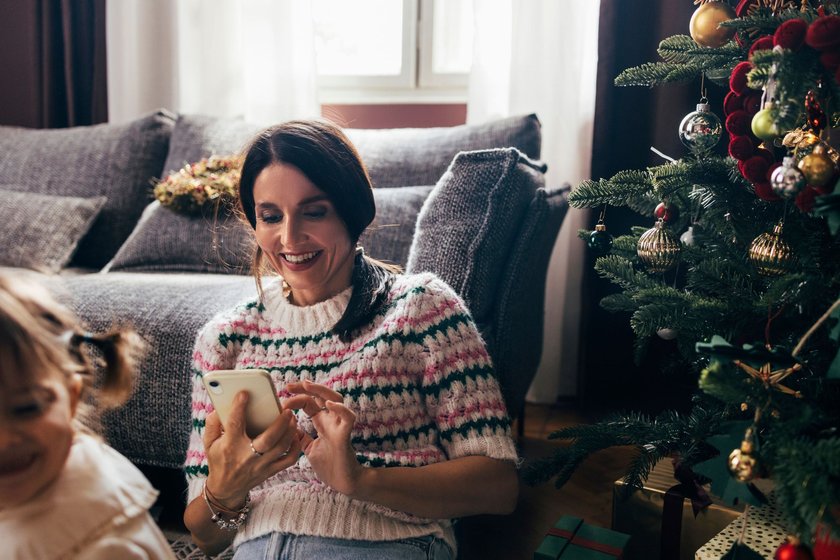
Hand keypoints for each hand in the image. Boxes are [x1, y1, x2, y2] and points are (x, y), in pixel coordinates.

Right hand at [203, 391, 301, 508]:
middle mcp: (247, 456)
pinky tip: (295, 435)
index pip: (235, 424)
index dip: (239, 407)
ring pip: (281, 448)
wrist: (225, 489)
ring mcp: (261, 465)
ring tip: (292, 418)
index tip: (245, 393)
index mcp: (230, 446)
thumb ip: (212, 424)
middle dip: (279, 423)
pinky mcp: (270, 471)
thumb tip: (220, 407)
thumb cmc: (218, 460)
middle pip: (268, 439)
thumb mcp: (209, 443)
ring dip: (290, 431)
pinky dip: (295, 447)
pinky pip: (288, 460)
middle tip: (286, 409)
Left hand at [284, 380, 361, 495]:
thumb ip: (300, 438)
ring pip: (336, 399)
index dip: (298, 396)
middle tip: (290, 386)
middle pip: (322, 395)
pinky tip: (329, 405)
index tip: (283, 395)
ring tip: (308, 386)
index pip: (310, 402)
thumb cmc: (328, 466)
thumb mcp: (308, 449)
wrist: (342, 483)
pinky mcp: (345, 436)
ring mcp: (339, 426)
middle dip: (307, 388)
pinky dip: (341, 409)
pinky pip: (348, 418)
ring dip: (322, 391)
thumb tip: (288, 429)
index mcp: (322, 422)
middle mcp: (331, 421)